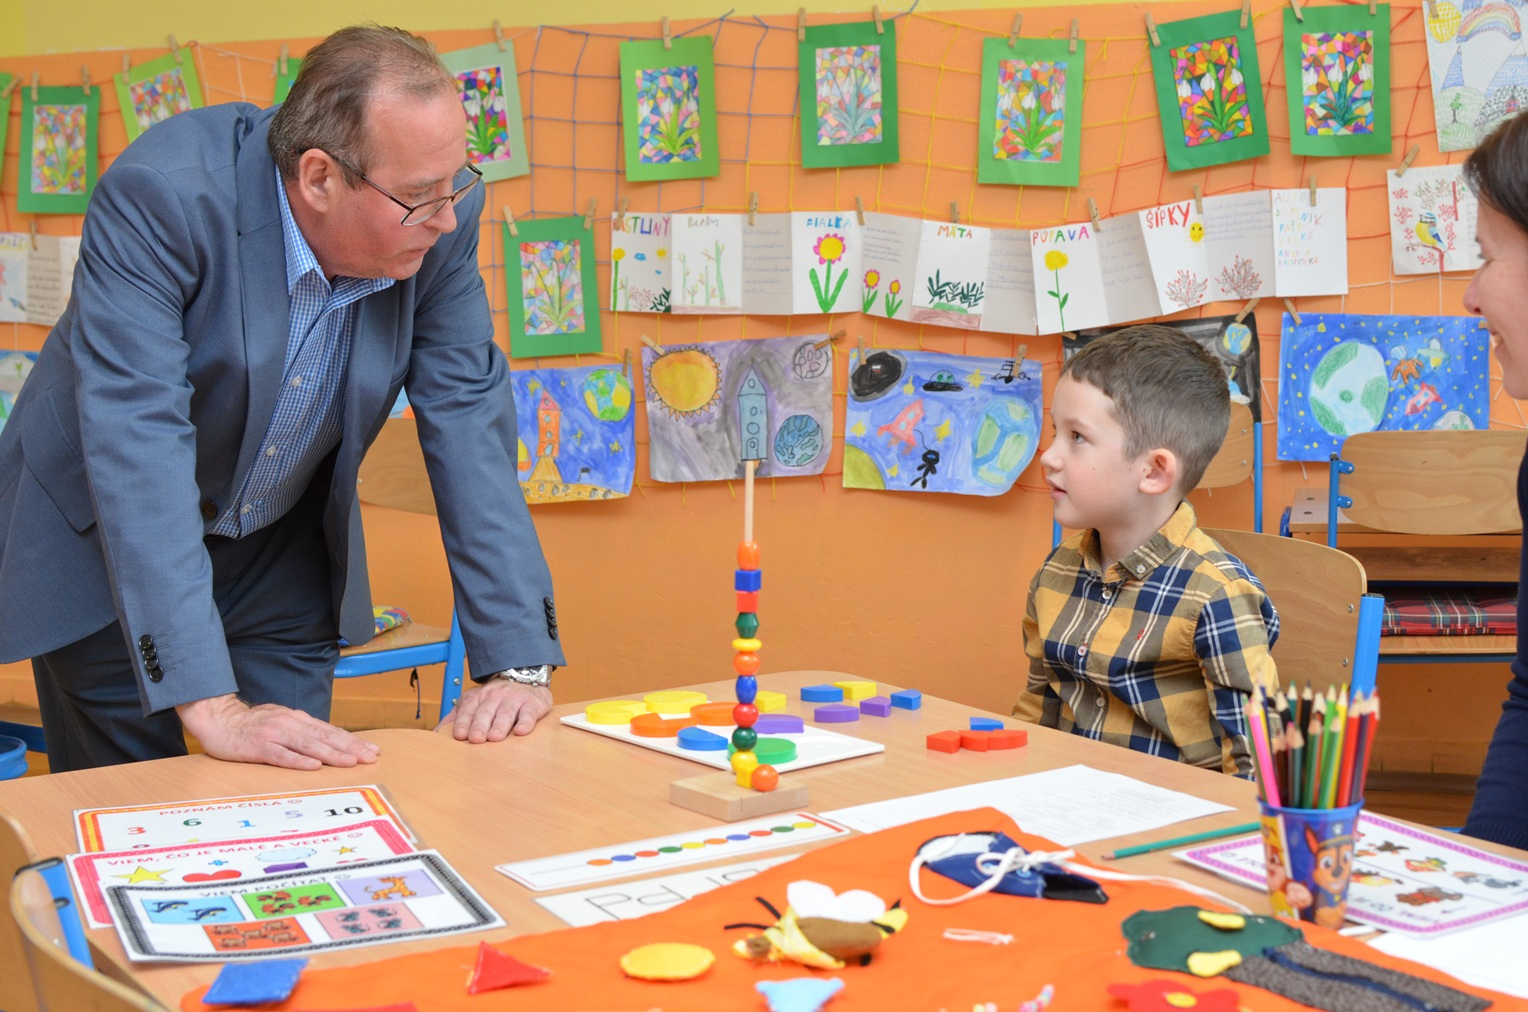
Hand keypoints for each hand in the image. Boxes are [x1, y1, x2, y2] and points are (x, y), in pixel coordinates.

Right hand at [177, 693, 380, 770]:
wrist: (217, 719)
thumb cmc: (251, 725)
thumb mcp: (282, 723)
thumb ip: (302, 732)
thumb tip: (328, 743)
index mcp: (297, 720)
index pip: (330, 731)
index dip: (352, 741)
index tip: (372, 750)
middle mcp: (290, 724)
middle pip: (325, 737)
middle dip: (350, 748)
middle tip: (370, 757)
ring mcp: (274, 734)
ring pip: (308, 745)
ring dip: (331, 753)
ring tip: (350, 762)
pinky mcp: (258, 746)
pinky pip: (281, 755)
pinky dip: (298, 760)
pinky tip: (313, 766)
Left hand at [438, 679, 551, 742]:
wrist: (525, 677)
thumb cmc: (496, 698)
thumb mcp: (473, 703)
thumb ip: (455, 717)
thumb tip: (435, 734)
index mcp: (477, 697)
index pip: (468, 709)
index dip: (463, 722)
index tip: (459, 735)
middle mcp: (495, 696)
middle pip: (486, 712)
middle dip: (480, 725)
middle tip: (476, 739)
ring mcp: (514, 699)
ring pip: (506, 712)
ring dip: (500, 725)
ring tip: (495, 737)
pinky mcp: (532, 704)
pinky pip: (529, 713)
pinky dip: (526, 722)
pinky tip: (521, 731)